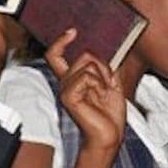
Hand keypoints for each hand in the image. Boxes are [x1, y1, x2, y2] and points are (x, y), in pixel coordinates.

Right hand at [46, 29, 124, 152]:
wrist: (110, 136)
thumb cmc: (109, 115)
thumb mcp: (112, 84)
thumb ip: (106, 66)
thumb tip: (105, 49)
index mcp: (72, 80)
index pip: (56, 55)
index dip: (61, 41)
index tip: (72, 31)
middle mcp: (65, 83)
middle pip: (84, 55)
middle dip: (103, 66)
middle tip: (107, 85)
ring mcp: (66, 90)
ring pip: (88, 64)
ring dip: (103, 77)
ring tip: (103, 94)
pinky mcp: (68, 97)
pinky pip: (86, 76)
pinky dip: (99, 84)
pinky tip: (99, 97)